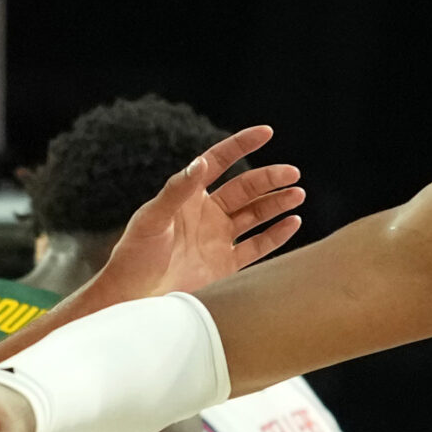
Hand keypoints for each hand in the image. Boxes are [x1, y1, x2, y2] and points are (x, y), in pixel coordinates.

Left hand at [95, 127, 302, 302]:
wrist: (133, 298)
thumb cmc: (134, 255)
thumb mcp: (152, 219)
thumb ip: (176, 190)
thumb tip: (200, 162)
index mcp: (189, 196)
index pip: (220, 162)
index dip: (242, 145)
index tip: (266, 133)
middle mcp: (207, 214)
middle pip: (245, 189)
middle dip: (269, 179)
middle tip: (292, 173)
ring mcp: (218, 239)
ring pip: (256, 215)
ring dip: (277, 204)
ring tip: (298, 195)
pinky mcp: (226, 265)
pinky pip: (257, 247)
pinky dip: (276, 235)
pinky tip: (293, 222)